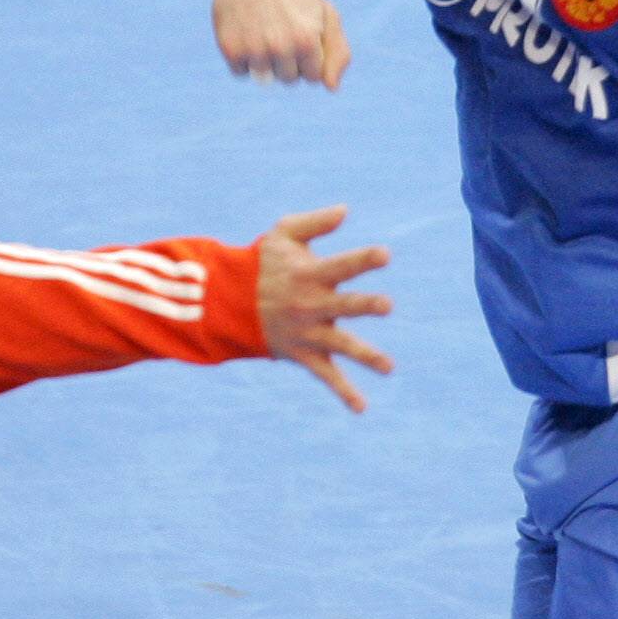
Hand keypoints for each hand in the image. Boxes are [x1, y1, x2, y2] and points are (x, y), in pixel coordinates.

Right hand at [215, 0, 349, 89]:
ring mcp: (253, 49)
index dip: (308, 58)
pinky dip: (243, 58)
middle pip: (289, 79)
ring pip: (264, 78)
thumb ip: (337, 52)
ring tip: (263, 32)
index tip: (302, 36)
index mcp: (307, 40)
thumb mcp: (325, 14)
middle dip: (288, 61)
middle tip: (281, 31)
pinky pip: (240, 72)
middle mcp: (280, 47)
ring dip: (265, 61)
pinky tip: (246, 34)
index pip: (313, 77)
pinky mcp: (230, 48)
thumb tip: (331, 87)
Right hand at [255, 205, 392, 411]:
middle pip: (344, 306)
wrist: (229, 304)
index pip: (341, 266)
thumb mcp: (283, 236)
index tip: (385, 255)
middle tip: (387, 305)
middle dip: (364, 306)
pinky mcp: (305, 354)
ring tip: (388, 367)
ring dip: (364, 355)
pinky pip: (325, 376)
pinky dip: (343, 392)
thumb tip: (345, 210)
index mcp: (311, 275)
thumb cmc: (264, 265)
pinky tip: (362, 408)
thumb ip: (314, 222)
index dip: (362, 260)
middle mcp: (312, 305)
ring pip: (340, 345)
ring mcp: (308, 332)